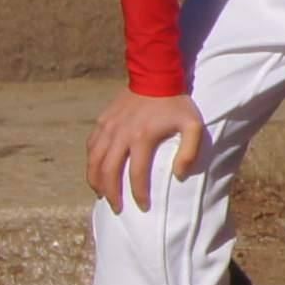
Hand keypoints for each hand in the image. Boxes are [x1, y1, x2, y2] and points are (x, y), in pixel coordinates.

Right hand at [88, 91, 207, 213]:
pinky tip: (96, 172)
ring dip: (96, 181)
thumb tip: (179, 175)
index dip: (139, 193)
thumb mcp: (193, 125)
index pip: (136, 174)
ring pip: (94, 161)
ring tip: (102, 195)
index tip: (143, 206)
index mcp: (142, 137)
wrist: (156, 77)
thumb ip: (189, 151)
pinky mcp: (102, 122)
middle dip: (111, 193)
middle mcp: (121, 135)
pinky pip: (91, 147)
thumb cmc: (176, 104)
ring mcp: (108, 128)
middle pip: (109, 171)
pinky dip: (91, 163)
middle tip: (117, 207)